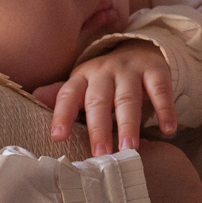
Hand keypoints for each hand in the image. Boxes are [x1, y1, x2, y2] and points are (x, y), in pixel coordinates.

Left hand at [39, 41, 177, 151]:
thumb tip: (34, 98)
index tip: (58, 137)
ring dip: (129, 124)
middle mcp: (105, 70)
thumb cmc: (105, 78)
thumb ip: (62, 95)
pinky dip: (165, 110)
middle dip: (99, 128)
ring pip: (128, 98)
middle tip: (101, 154)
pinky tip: (168, 130)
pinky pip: (160, 91)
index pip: (69, 94)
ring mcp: (131, 70)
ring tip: (129, 148)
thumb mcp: (82, 84)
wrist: (139, 48)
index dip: (62, 114)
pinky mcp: (156, 70)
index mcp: (82, 75)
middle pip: (99, 100)